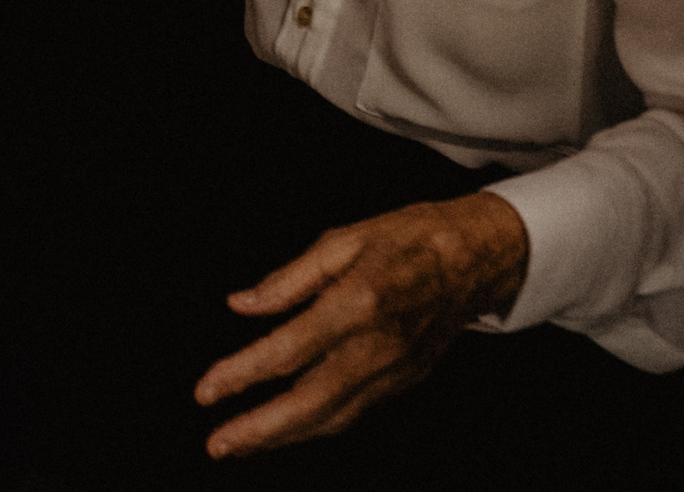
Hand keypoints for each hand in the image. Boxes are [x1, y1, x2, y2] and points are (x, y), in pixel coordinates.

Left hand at [194, 192, 528, 459]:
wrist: (477, 259)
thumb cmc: (409, 239)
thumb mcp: (343, 240)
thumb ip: (289, 279)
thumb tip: (242, 304)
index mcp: (358, 303)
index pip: (289, 351)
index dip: (242, 374)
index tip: (206, 390)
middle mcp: (379, 346)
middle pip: (312, 401)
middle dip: (261, 429)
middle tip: (217, 444)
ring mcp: (396, 370)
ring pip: (334, 416)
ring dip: (283, 436)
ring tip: (240, 443)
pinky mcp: (405, 380)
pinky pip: (354, 411)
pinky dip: (316, 425)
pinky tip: (286, 427)